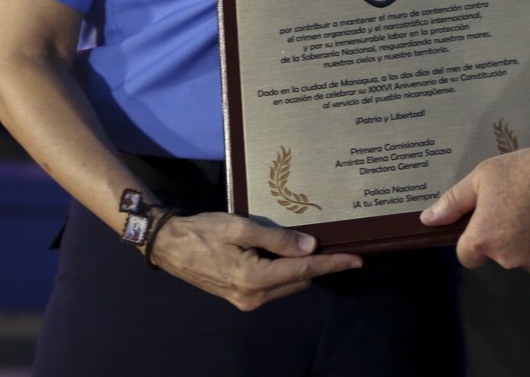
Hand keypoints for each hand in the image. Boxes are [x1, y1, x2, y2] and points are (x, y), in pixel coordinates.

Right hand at [146, 210, 361, 309]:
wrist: (171, 246)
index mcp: (254, 279)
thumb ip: (277, 238)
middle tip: (333, 239)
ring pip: (288, 283)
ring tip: (308, 242)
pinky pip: (274, 285)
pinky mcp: (241, 298)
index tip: (358, 259)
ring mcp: (247, 301)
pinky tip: (287, 251)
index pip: (304, 271)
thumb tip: (311, 247)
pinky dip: (285, 270)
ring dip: (300, 266)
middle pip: (300, 279)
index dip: (333, 264)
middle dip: (318, 263)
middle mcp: (254, 297)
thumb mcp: (241, 227)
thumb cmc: (205, 231)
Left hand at [420, 136, 529, 274]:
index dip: (474, 238)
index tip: (487, 219)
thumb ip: (454, 201)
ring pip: (525, 256)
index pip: (467, 255)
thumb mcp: (484, 176)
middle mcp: (508, 259)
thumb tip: (428, 219)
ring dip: (529, 240)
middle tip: (519, 203)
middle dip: (505, 233)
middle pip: (499, 253)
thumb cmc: (527, 171)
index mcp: (485, 238)